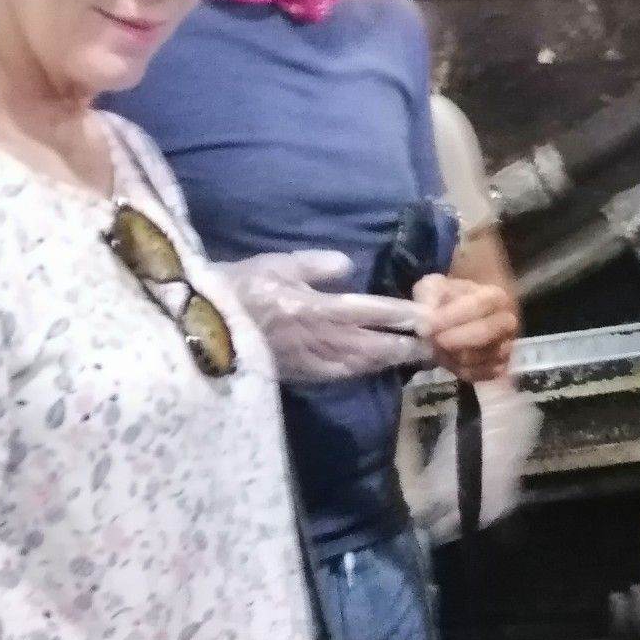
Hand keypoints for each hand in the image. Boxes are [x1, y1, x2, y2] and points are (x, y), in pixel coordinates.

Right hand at [224, 249, 422, 382]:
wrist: (202, 326)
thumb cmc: (240, 288)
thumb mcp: (278, 264)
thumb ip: (317, 265)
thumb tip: (347, 268)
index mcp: (320, 309)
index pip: (374, 312)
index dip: (404, 316)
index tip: (430, 318)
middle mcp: (323, 339)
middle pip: (376, 346)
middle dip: (407, 347)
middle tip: (436, 346)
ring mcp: (312, 362)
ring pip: (362, 365)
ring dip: (391, 362)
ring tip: (414, 358)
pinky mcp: (299, 375)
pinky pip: (341, 375)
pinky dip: (363, 371)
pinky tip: (374, 369)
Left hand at [412, 273, 518, 385]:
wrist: (468, 312)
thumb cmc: (452, 298)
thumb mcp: (436, 286)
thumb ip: (429, 295)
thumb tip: (425, 316)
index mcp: (496, 296)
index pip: (476, 306)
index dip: (449, 318)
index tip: (424, 327)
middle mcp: (507, 323)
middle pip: (482, 334)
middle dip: (451, 340)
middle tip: (429, 339)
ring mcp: (505, 348)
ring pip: (474, 358)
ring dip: (449, 355)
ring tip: (435, 346)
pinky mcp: (498, 368)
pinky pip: (475, 375)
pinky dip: (456, 369)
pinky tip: (447, 358)